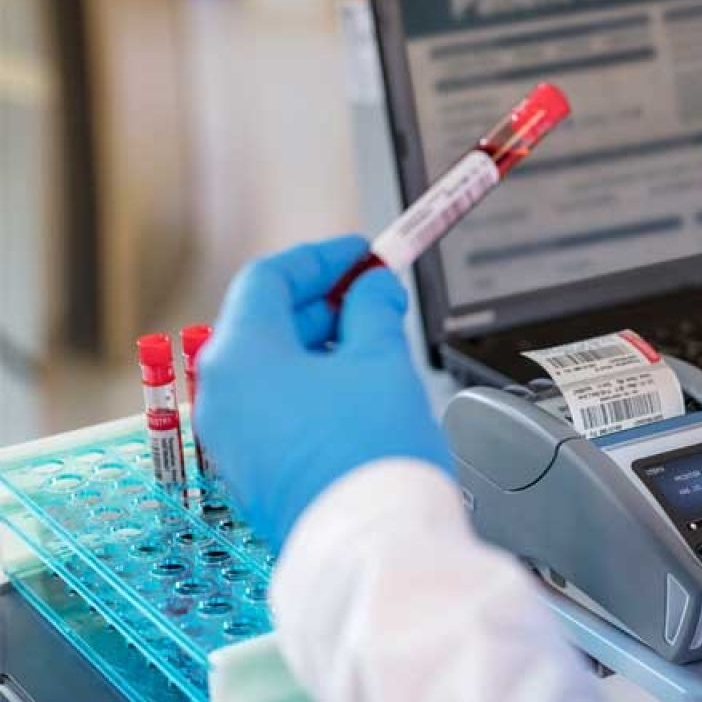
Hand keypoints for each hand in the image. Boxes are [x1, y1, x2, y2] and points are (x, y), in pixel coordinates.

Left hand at [196, 236, 450, 551]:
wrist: (369, 545)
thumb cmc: (372, 453)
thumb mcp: (381, 360)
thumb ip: (373, 310)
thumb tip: (372, 289)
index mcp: (240, 358)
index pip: (269, 279)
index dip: (321, 260)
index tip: (362, 254)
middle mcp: (222, 396)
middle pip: (265, 324)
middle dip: (324, 304)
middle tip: (375, 296)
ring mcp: (231, 440)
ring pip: (270, 371)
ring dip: (320, 348)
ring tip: (375, 347)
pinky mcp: (252, 473)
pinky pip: (274, 411)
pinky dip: (310, 390)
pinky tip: (356, 393)